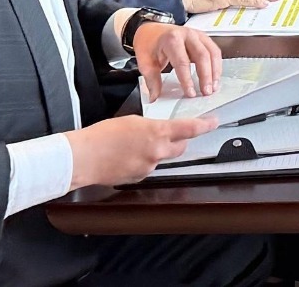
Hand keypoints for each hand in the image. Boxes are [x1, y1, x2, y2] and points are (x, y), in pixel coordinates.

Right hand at [66, 114, 218, 188]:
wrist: (84, 157)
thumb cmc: (102, 136)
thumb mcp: (131, 121)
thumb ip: (150, 126)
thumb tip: (157, 130)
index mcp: (156, 132)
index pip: (189, 129)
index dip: (205, 125)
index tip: (214, 122)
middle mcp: (157, 151)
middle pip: (180, 147)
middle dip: (178, 141)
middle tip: (168, 134)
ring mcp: (149, 166)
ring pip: (163, 157)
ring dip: (156, 151)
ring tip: (134, 145)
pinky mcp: (139, 177)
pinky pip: (149, 167)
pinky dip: (143, 161)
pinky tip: (128, 156)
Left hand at [131, 21, 221, 101]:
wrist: (152, 30)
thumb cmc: (149, 44)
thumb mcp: (145, 62)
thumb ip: (152, 80)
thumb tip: (155, 97)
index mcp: (171, 39)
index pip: (182, 61)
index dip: (187, 79)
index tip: (190, 93)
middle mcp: (187, 34)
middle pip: (202, 55)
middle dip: (206, 76)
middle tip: (206, 93)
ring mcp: (197, 35)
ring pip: (212, 52)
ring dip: (215, 71)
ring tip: (213, 88)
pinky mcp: (203, 38)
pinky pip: (214, 51)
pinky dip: (216, 65)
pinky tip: (214, 78)